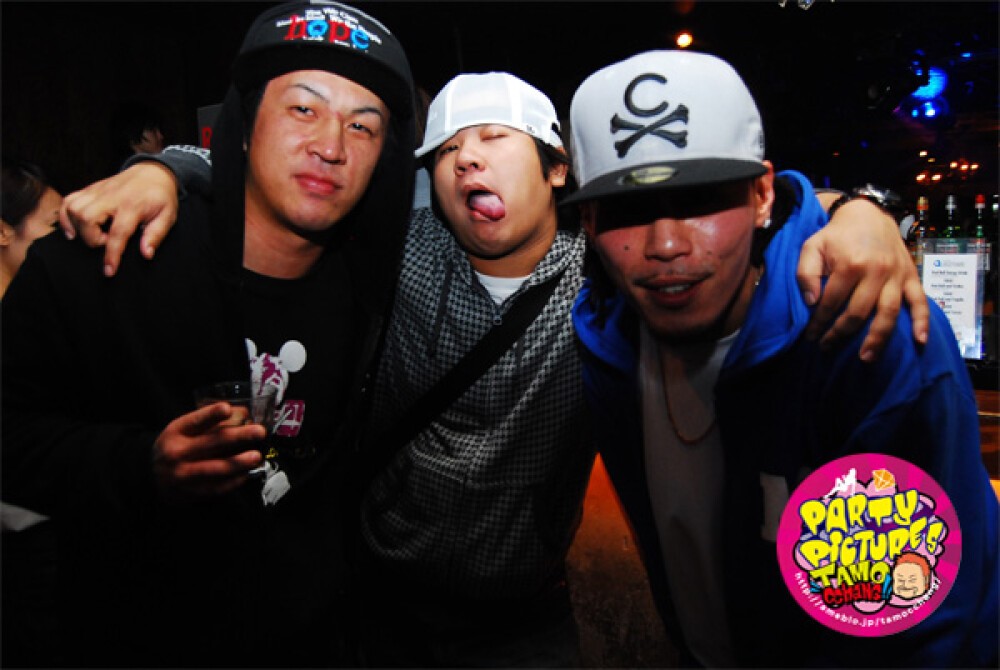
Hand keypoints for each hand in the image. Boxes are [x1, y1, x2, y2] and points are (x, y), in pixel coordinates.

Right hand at [58, 162, 179, 276]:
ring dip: (78, 227)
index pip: (118, 233)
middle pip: (87, 217)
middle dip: (92, 238)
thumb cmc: (160, 197)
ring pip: (73, 208)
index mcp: (132, 206)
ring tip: (93, 235)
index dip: (112, 254)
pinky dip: (65, 216)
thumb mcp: (167, 216)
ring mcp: (97, 191)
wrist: (152, 172)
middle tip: (106, 241)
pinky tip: (74, 228)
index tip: (109, 271)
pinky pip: (68, 201)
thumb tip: (146, 254)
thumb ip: (156, 235)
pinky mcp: (90, 189)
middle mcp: (111, 197)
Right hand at [152, 403, 265, 504]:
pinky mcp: (190, 492)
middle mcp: (177, 452)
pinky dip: (234, 481)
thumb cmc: (175, 445)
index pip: (195, 421)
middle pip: (211, 443)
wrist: (150, 476)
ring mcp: (183, 474)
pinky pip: (216, 487)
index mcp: (176, 432)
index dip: (211, 414)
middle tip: (259, 432)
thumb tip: (244, 415)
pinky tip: (247, 474)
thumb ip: (209, 423)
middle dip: (238, 436)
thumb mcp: (183, 429)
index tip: (227, 408)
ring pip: (215, 468)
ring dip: (238, 462)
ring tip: (256, 456)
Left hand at [797, 197, 929, 361]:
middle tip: (827, 348)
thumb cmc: (836, 235)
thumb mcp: (812, 247)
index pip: (831, 303)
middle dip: (840, 334)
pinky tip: (920, 341)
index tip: (810, 337)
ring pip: (889, 312)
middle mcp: (876, 271)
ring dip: (878, 338)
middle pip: (859, 313)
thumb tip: (811, 303)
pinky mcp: (911, 276)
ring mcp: (896, 275)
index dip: (818, 322)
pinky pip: (921, 301)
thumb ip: (805, 274)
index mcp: (850, 264)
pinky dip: (922, 321)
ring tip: (866, 358)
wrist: (867, 214)